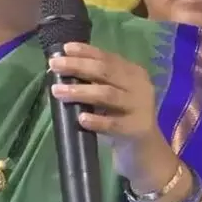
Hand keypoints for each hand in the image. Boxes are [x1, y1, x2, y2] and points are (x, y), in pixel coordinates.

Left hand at [48, 42, 176, 189]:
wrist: (146, 152)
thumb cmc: (122, 119)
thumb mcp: (113, 95)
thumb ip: (96, 82)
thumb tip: (63, 69)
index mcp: (133, 73)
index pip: (107, 57)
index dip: (86, 52)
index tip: (65, 49)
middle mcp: (139, 86)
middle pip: (106, 71)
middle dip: (78, 66)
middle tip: (54, 66)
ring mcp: (140, 107)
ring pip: (107, 94)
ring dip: (80, 91)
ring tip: (57, 91)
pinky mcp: (137, 130)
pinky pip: (114, 124)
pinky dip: (96, 120)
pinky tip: (81, 118)